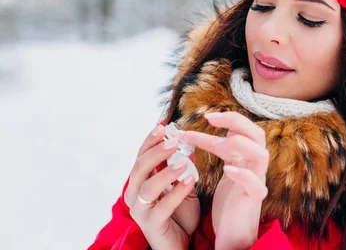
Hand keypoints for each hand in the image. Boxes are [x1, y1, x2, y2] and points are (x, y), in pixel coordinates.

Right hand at [124, 124, 200, 249]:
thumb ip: (183, 165)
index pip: (142, 156)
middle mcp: (136, 194)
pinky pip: (162, 206)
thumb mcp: (183, 184)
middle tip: (174, 141)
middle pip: (140, 167)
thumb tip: (188, 140)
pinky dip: (176, 192)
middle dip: (156, 152)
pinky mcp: (151, 224)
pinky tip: (190, 180)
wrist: (181, 244)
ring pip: (148, 186)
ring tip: (184, 162)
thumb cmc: (180, 214)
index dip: (150, 140)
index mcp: (142, 181)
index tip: (163, 126)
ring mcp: (141, 210)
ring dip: (166, 171)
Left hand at [184, 112, 268, 249]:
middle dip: (235, 122)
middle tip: (210, 118)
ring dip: (239, 144)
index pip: (243, 130)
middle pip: (257, 134)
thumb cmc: (231, 203)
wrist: (234, 234)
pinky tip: (228, 170)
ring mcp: (257, 182)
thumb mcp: (228, 171)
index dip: (227, 120)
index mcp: (248, 158)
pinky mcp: (254, 200)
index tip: (205, 116)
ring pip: (261, 154)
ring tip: (218, 146)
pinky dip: (243, 174)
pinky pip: (256, 184)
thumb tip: (221, 130)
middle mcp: (255, 166)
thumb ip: (227, 152)